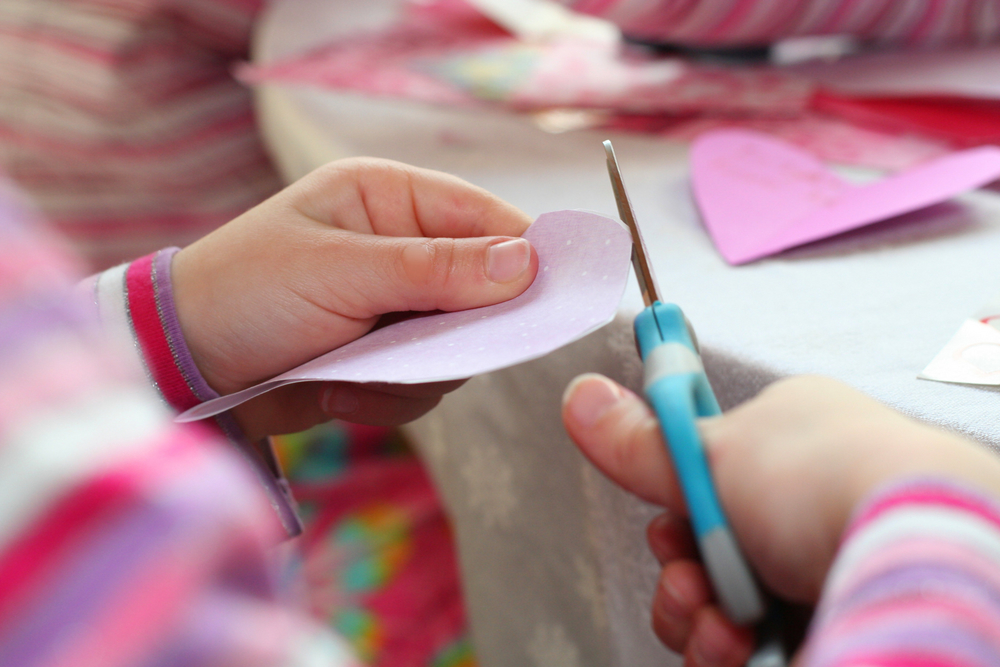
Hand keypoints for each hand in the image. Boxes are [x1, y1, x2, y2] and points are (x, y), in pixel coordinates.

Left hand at [172, 158, 536, 438]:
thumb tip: (527, 262)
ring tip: (351, 372)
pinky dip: (386, 396)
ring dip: (412, 372)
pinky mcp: (382, 355)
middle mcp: (400, 247)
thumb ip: (434, 269)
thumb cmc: (245, 293)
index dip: (523, 255)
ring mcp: (394, 305)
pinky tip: (335, 391)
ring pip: (458, 346)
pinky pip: (424, 384)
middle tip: (416, 348)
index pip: (484, 217)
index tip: (548, 298)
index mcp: (387, 197)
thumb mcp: (338, 273)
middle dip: (454, 330)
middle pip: (483, 289)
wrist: (179, 368)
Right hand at [562, 374, 999, 666]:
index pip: (704, 475)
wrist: (920, 551)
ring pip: (719, 602)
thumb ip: (640, 442)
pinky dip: (730, 648)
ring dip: (697, 616)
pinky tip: (744, 646)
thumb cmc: (820, 480)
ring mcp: (821, 561)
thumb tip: (577, 395)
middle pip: (703, 547)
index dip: (674, 508)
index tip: (668, 520)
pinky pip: (749, 641)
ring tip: (723, 621)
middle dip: (681, 574)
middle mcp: (803, 498)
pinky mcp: (829, 616)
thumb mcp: (710, 455)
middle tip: (691, 575)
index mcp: (786, 436)